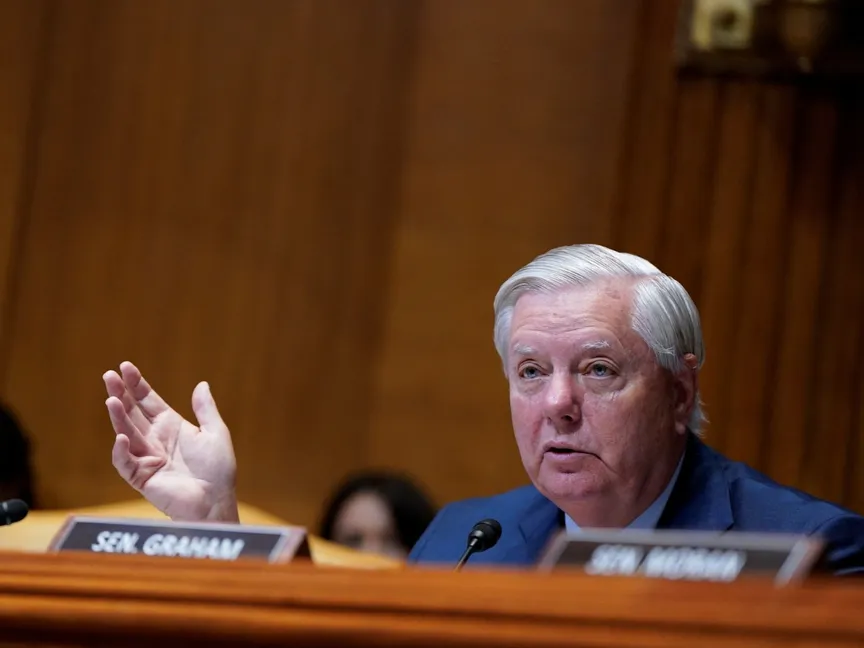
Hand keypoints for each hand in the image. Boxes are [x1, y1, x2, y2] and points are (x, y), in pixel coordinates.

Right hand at [103, 361, 238, 522]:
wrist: (216, 500)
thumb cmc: (218, 469)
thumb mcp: (216, 433)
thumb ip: (205, 410)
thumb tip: (202, 384)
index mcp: (171, 426)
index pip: (149, 401)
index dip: (137, 384)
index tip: (126, 367)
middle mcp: (156, 439)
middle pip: (132, 413)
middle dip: (121, 394)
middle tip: (109, 376)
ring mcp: (147, 458)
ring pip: (126, 433)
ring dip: (118, 417)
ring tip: (112, 400)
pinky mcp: (142, 478)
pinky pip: (126, 463)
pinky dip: (121, 451)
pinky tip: (121, 437)